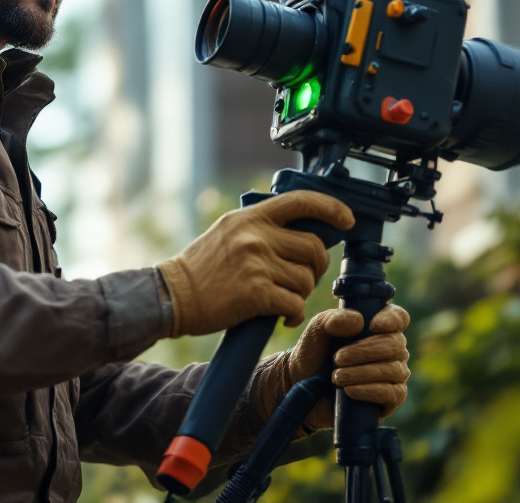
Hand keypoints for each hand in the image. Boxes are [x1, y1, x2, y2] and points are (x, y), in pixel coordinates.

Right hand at [155, 191, 353, 337]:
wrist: (172, 296)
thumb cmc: (202, 268)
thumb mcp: (228, 232)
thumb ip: (261, 228)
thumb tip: (306, 233)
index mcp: (251, 217)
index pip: (302, 201)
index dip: (332, 208)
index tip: (347, 220)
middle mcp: (256, 235)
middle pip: (314, 247)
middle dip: (317, 267)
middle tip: (305, 279)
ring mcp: (257, 263)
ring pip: (307, 279)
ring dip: (301, 294)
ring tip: (285, 300)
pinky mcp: (256, 293)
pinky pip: (296, 303)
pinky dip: (294, 314)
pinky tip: (282, 317)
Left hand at [248, 304, 409, 432]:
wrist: (305, 389)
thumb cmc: (314, 355)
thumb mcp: (316, 332)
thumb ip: (331, 319)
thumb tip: (358, 321)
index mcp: (377, 327)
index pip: (399, 317)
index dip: (391, 320)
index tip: (372, 326)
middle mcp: (391, 349)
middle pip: (395, 345)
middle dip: (365, 351)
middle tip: (338, 358)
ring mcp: (393, 374)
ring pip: (393, 370)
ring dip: (362, 373)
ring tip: (337, 377)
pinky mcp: (391, 399)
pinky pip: (394, 393)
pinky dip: (370, 390)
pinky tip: (349, 391)